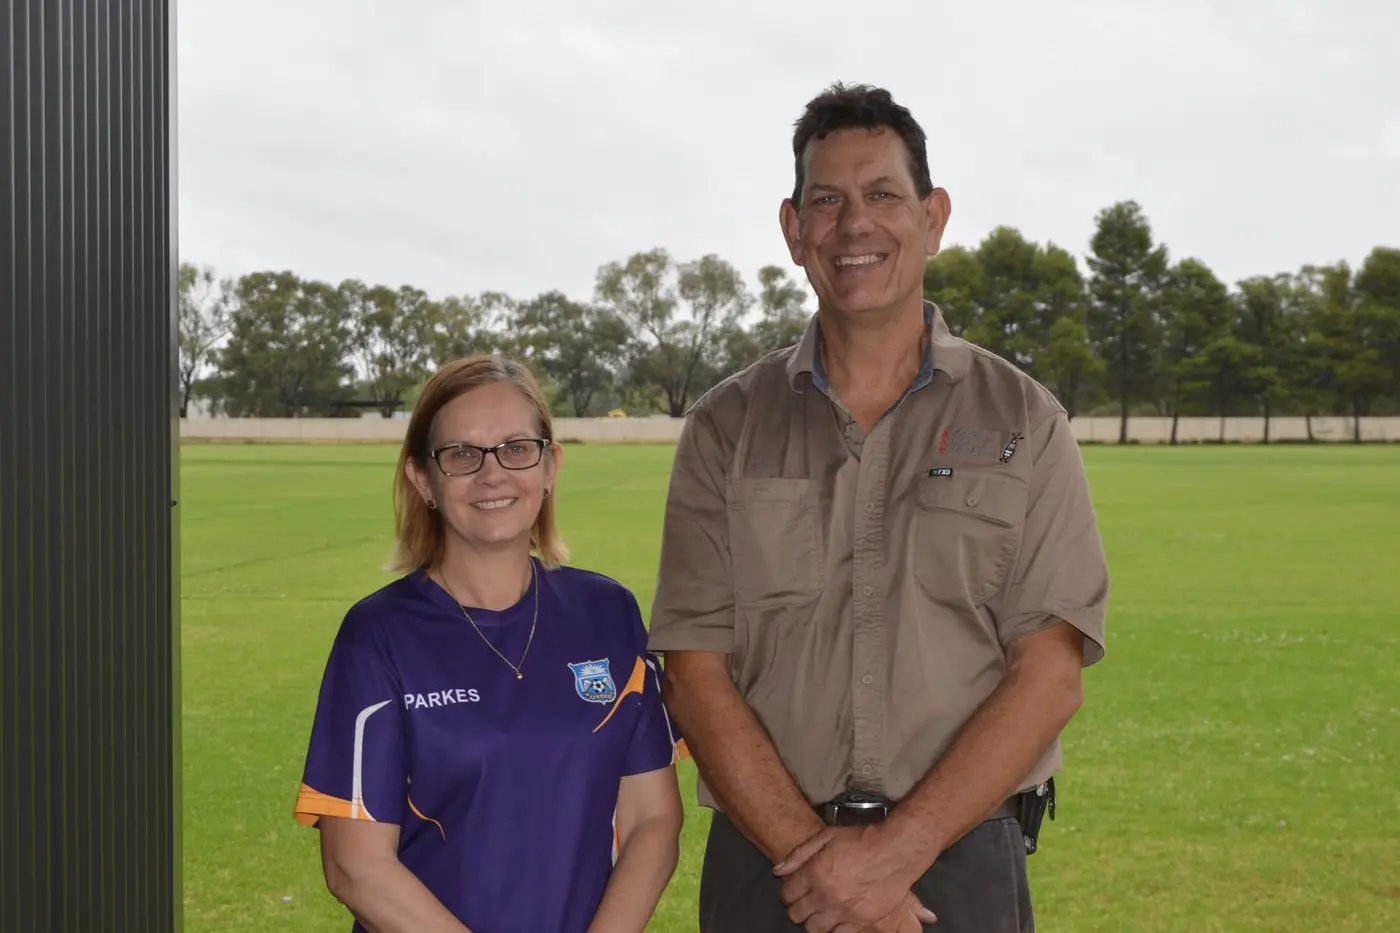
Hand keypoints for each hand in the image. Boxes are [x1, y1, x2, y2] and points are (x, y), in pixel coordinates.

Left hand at [773, 825, 934, 931]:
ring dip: (813, 921)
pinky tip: (836, 919)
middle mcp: (826, 895)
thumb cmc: (861, 841)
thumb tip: (778, 871)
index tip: (793, 891)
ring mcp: (843, 911)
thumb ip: (799, 854)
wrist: (895, 851)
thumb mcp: (826, 837)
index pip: (788, 894)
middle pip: (797, 914)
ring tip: (820, 912)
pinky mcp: (861, 921)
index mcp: (815, 873)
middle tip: (806, 902)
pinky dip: (833, 929)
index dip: (788, 892)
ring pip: (814, 929)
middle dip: (798, 908)